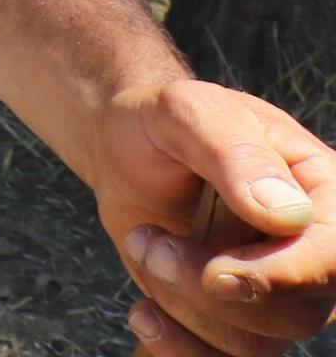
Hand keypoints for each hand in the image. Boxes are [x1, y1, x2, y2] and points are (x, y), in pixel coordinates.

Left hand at [99, 79, 335, 353]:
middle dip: (207, 289)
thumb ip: (235, 151)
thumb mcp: (189, 111)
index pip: (334, 258)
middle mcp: (313, 255)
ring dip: (179, 305)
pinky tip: (144, 314)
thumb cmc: (168, 124)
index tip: (216, 274)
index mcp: (324, 197)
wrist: (129, 149)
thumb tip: (289, 216)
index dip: (282, 278)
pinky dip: (175, 348)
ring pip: (251, 345)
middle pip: (294, 315)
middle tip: (149, 240)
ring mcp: (280, 295)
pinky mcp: (238, 322)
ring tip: (143, 245)